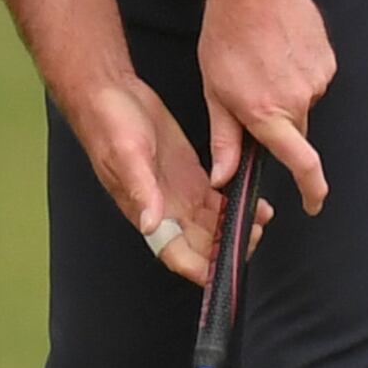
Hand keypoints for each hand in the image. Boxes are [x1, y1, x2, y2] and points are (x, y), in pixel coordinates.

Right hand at [60, 73, 261, 283]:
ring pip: (211, 224)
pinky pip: (215, 199)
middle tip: (252, 239)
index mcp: (146, 209)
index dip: (197, 267)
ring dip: (235, 229)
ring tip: (260, 223)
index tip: (221, 274)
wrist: (110, 93)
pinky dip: (234, 205)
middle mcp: (164, 207)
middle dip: (224, 249)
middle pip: (198, 243)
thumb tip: (150, 224)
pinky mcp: (190, 174)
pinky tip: (255, 205)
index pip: (173, 251)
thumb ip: (140, 190)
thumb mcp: (126, 154)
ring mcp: (178, 191)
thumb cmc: (107, 123)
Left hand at [198, 0, 333, 213]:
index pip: (301, 163)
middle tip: (252, 94)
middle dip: (278, 125)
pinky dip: (297, 75)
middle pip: (296, 133)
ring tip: (264, 63)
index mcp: (267, 113)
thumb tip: (223, 178)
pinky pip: (313, 81)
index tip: (313, 203)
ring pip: (303, 105)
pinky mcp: (327, 61)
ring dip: (286, 95)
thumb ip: (225, 139)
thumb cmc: (227, 36)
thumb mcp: (214, 91)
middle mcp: (298, 101)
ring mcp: (317, 80)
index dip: (312, 190)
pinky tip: (280, 52)